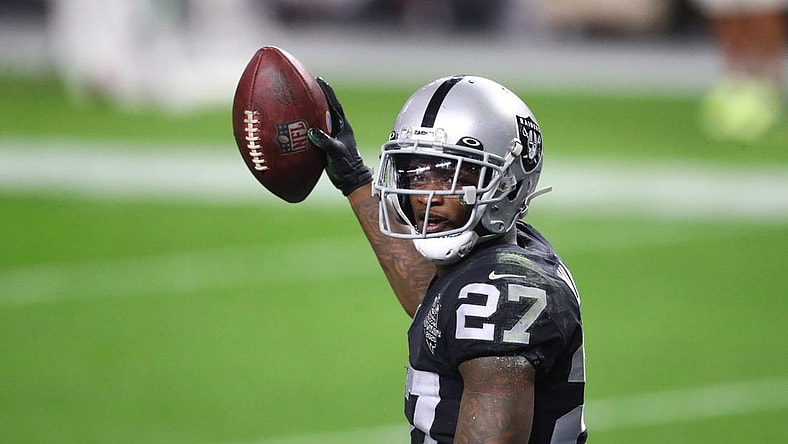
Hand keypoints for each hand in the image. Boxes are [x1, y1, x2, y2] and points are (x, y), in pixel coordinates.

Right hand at [308, 77, 372, 195]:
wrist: (349, 180)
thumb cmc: (347, 166)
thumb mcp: (336, 151)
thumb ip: (325, 141)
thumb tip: (312, 131)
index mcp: (342, 126)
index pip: (334, 104)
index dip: (327, 91)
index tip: (319, 79)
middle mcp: (337, 128)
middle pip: (326, 108)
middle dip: (316, 97)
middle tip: (305, 86)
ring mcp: (331, 136)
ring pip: (319, 119)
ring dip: (310, 111)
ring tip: (298, 102)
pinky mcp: (325, 145)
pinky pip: (314, 131)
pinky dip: (306, 126)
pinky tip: (296, 125)